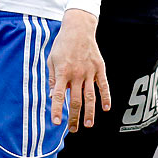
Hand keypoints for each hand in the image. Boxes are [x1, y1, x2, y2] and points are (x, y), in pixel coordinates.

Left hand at [48, 9, 109, 131]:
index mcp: (62, 72)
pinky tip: (106, 108)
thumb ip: (52, 78)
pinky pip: (103, 85)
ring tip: (88, 125)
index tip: (56, 122)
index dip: (56, 109)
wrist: (78, 28)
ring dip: (89, 112)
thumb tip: (51, 96)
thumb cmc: (62, 45)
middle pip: (75, 100)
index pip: (57, 95)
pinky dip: (106, 97)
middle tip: (73, 129)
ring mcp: (89, 71)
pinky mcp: (99, 68)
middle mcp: (76, 74)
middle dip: (74, 117)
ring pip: (90, 97)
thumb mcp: (51, 59)